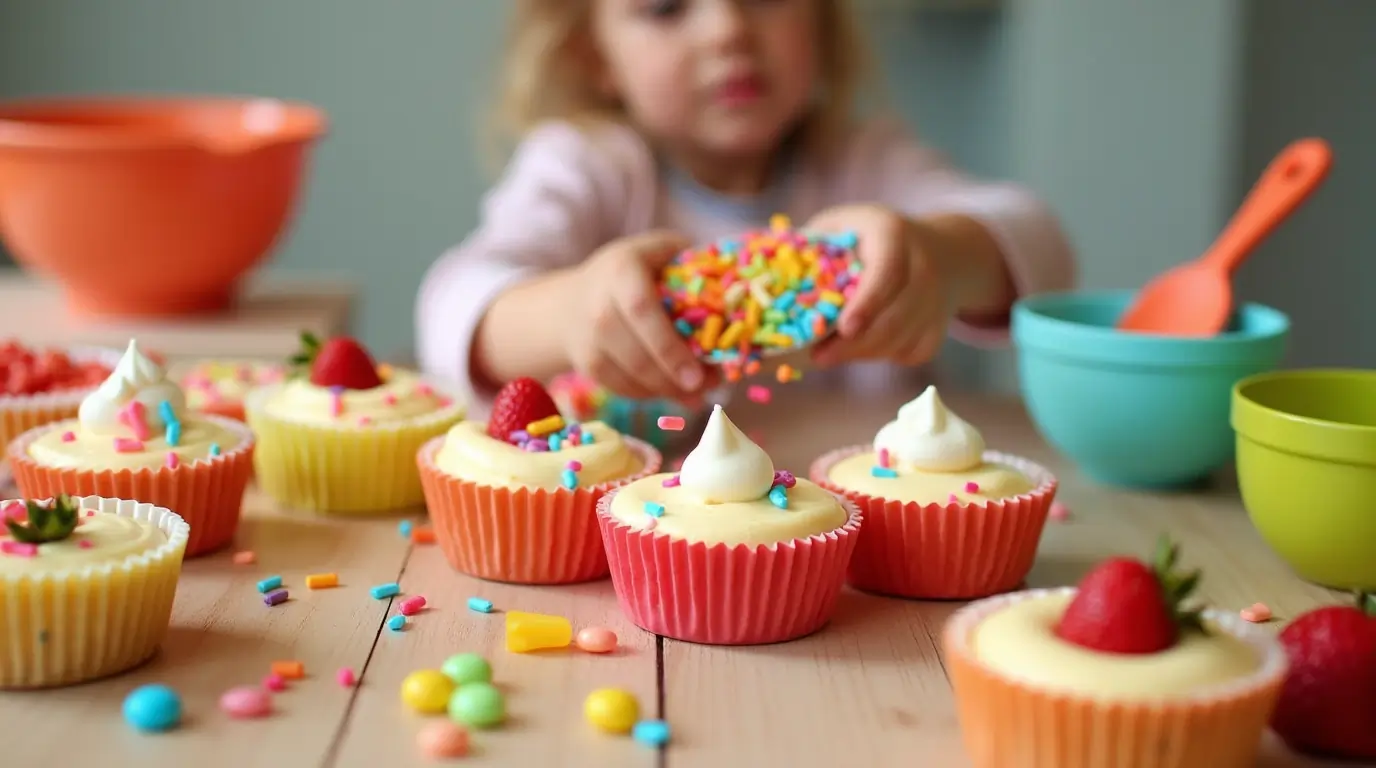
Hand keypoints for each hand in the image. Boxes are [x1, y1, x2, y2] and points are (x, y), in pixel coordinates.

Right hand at [563, 231, 715, 401]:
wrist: (570, 302)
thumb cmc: (631, 272)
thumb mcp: (658, 251)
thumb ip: (692, 263)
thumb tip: (740, 289)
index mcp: (620, 271)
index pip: (642, 310)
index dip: (670, 346)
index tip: (697, 373)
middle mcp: (598, 306)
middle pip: (637, 354)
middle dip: (674, 378)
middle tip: (705, 388)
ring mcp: (588, 340)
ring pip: (631, 377)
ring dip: (668, 391)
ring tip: (697, 393)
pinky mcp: (587, 366)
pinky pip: (624, 389)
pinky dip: (652, 394)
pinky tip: (672, 390)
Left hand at [805, 205, 952, 367]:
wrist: (941, 250)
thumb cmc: (869, 237)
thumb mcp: (840, 225)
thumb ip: (810, 247)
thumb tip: (760, 276)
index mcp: (893, 234)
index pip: (888, 272)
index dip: (867, 303)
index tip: (844, 328)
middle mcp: (923, 265)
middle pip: (894, 317)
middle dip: (855, 344)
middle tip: (819, 356)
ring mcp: (936, 300)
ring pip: (900, 341)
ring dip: (862, 354)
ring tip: (830, 353)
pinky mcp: (939, 328)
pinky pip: (909, 353)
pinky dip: (882, 356)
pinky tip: (863, 345)